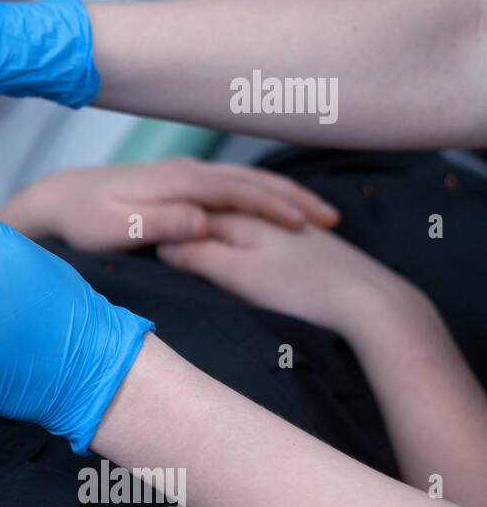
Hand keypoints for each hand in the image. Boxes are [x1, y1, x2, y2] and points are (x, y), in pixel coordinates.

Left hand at [0, 157, 339, 251]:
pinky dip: (262, 195)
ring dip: (283, 194)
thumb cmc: (82, 220)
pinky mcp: (181, 182)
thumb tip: (203, 222)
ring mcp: (184, 173)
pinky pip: (232, 185)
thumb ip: (160, 224)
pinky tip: (278, 210)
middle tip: (332, 220)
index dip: (274, 208)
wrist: (58, 198)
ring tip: (319, 216)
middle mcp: (185, 172)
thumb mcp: (116, 228)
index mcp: (176, 183)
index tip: (308, 226)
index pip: (237, 192)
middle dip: (293, 197)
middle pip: (251, 181)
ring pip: (245, 180)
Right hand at [156, 213, 418, 335]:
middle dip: (190, 215)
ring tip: (200, 229)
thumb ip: (196, 254)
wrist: (368, 300)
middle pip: (217, 206)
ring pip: (246, 213)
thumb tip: (163, 244)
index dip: (163, 224)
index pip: (190, 211)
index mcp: (240, 215)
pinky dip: (251, 229)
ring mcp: (288, 224)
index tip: (139, 239)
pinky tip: (252, 244)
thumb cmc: (297, 289)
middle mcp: (263, 210)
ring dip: (223, 218)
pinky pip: (269, 226)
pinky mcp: (310, 242)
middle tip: (155, 229)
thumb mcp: (235, 274)